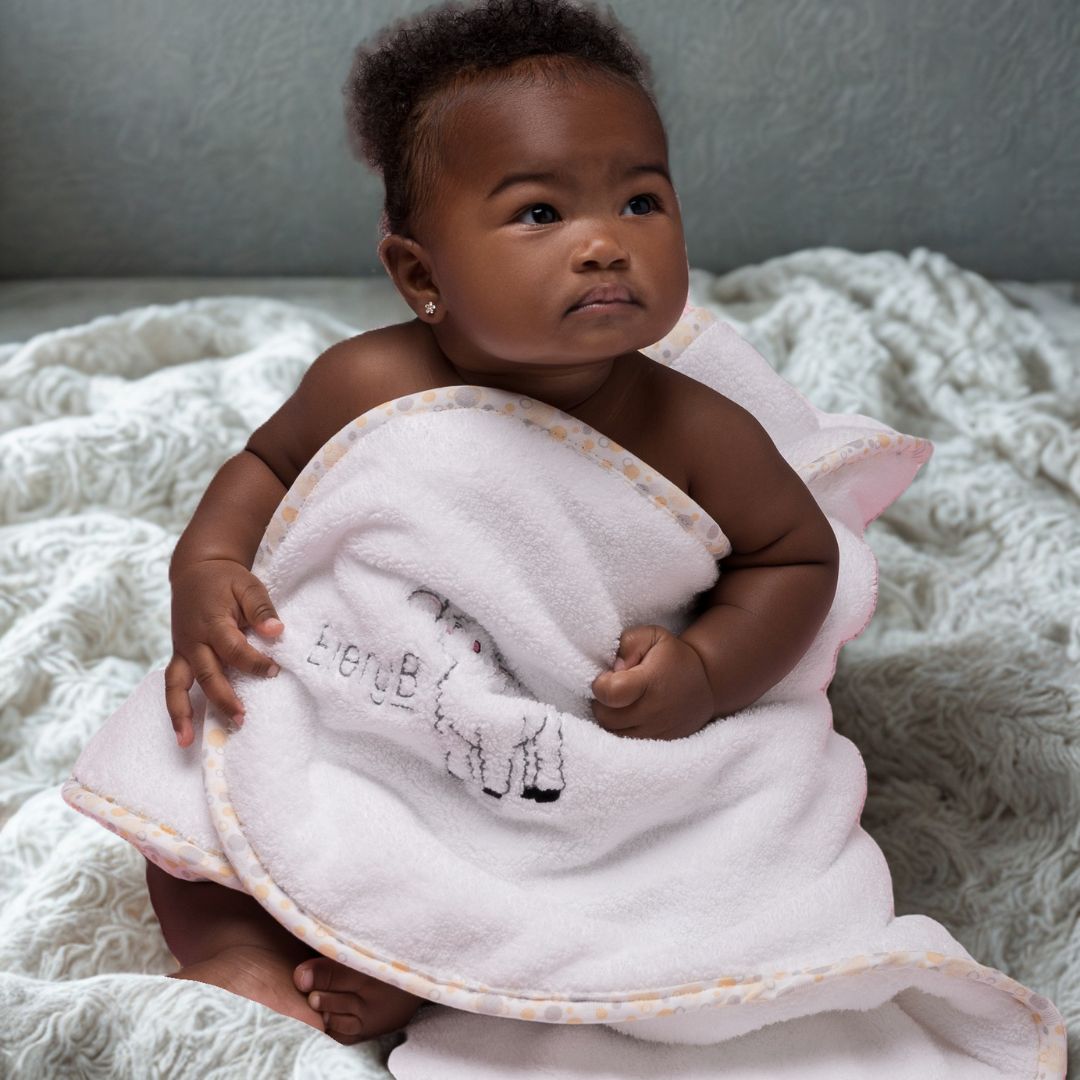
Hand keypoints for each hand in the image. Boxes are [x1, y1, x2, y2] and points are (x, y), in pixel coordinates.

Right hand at [165, 559, 283, 748]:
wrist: (195, 570)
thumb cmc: (226, 580)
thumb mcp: (248, 585)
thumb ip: (261, 608)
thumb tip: (277, 631)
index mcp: (212, 622)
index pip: (233, 649)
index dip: (254, 662)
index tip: (275, 671)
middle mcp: (193, 640)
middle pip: (207, 674)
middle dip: (223, 699)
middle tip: (242, 718)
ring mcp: (183, 649)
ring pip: (177, 685)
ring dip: (182, 714)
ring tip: (186, 741)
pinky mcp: (179, 656)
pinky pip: (173, 683)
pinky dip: (175, 706)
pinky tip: (182, 730)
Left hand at [590, 624, 715, 739]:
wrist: (706, 685)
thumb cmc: (673, 657)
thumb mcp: (654, 636)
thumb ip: (629, 643)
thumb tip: (615, 667)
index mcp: (650, 682)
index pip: (610, 692)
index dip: (601, 684)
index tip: (608, 677)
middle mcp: (653, 711)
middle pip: (606, 717)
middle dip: (601, 703)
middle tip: (613, 690)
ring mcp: (657, 732)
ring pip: (613, 734)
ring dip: (610, 718)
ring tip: (621, 703)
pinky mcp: (658, 744)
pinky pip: (626, 745)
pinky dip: (621, 731)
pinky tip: (629, 716)